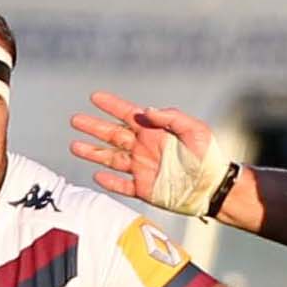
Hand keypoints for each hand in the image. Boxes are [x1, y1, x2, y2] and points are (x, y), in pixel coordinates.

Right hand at [70, 92, 229, 214]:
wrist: (213, 186)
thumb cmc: (208, 155)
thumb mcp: (194, 130)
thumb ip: (170, 118)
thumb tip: (145, 111)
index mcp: (154, 131)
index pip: (128, 114)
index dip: (111, 105)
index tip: (94, 96)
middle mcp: (144, 148)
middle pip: (112, 135)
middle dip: (93, 127)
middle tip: (75, 120)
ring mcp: (142, 169)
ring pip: (111, 159)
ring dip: (93, 153)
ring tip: (74, 146)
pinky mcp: (143, 189)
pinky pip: (121, 186)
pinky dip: (109, 182)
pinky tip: (95, 176)